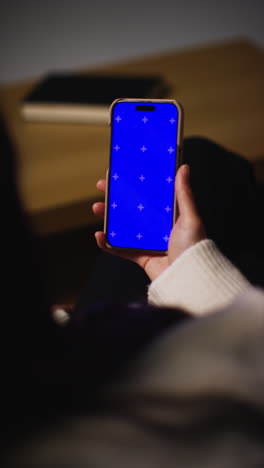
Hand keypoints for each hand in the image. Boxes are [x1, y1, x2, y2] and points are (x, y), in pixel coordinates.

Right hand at [92, 164, 205, 280]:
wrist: (189, 278)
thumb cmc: (194, 247)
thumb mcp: (190, 217)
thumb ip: (184, 194)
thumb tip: (183, 168)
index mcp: (170, 216)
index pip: (149, 196)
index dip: (135, 186)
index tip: (122, 175)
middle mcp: (158, 228)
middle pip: (132, 209)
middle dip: (115, 198)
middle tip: (102, 186)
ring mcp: (148, 243)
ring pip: (123, 227)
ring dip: (108, 217)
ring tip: (97, 207)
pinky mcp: (141, 258)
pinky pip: (120, 249)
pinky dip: (107, 243)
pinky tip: (98, 235)